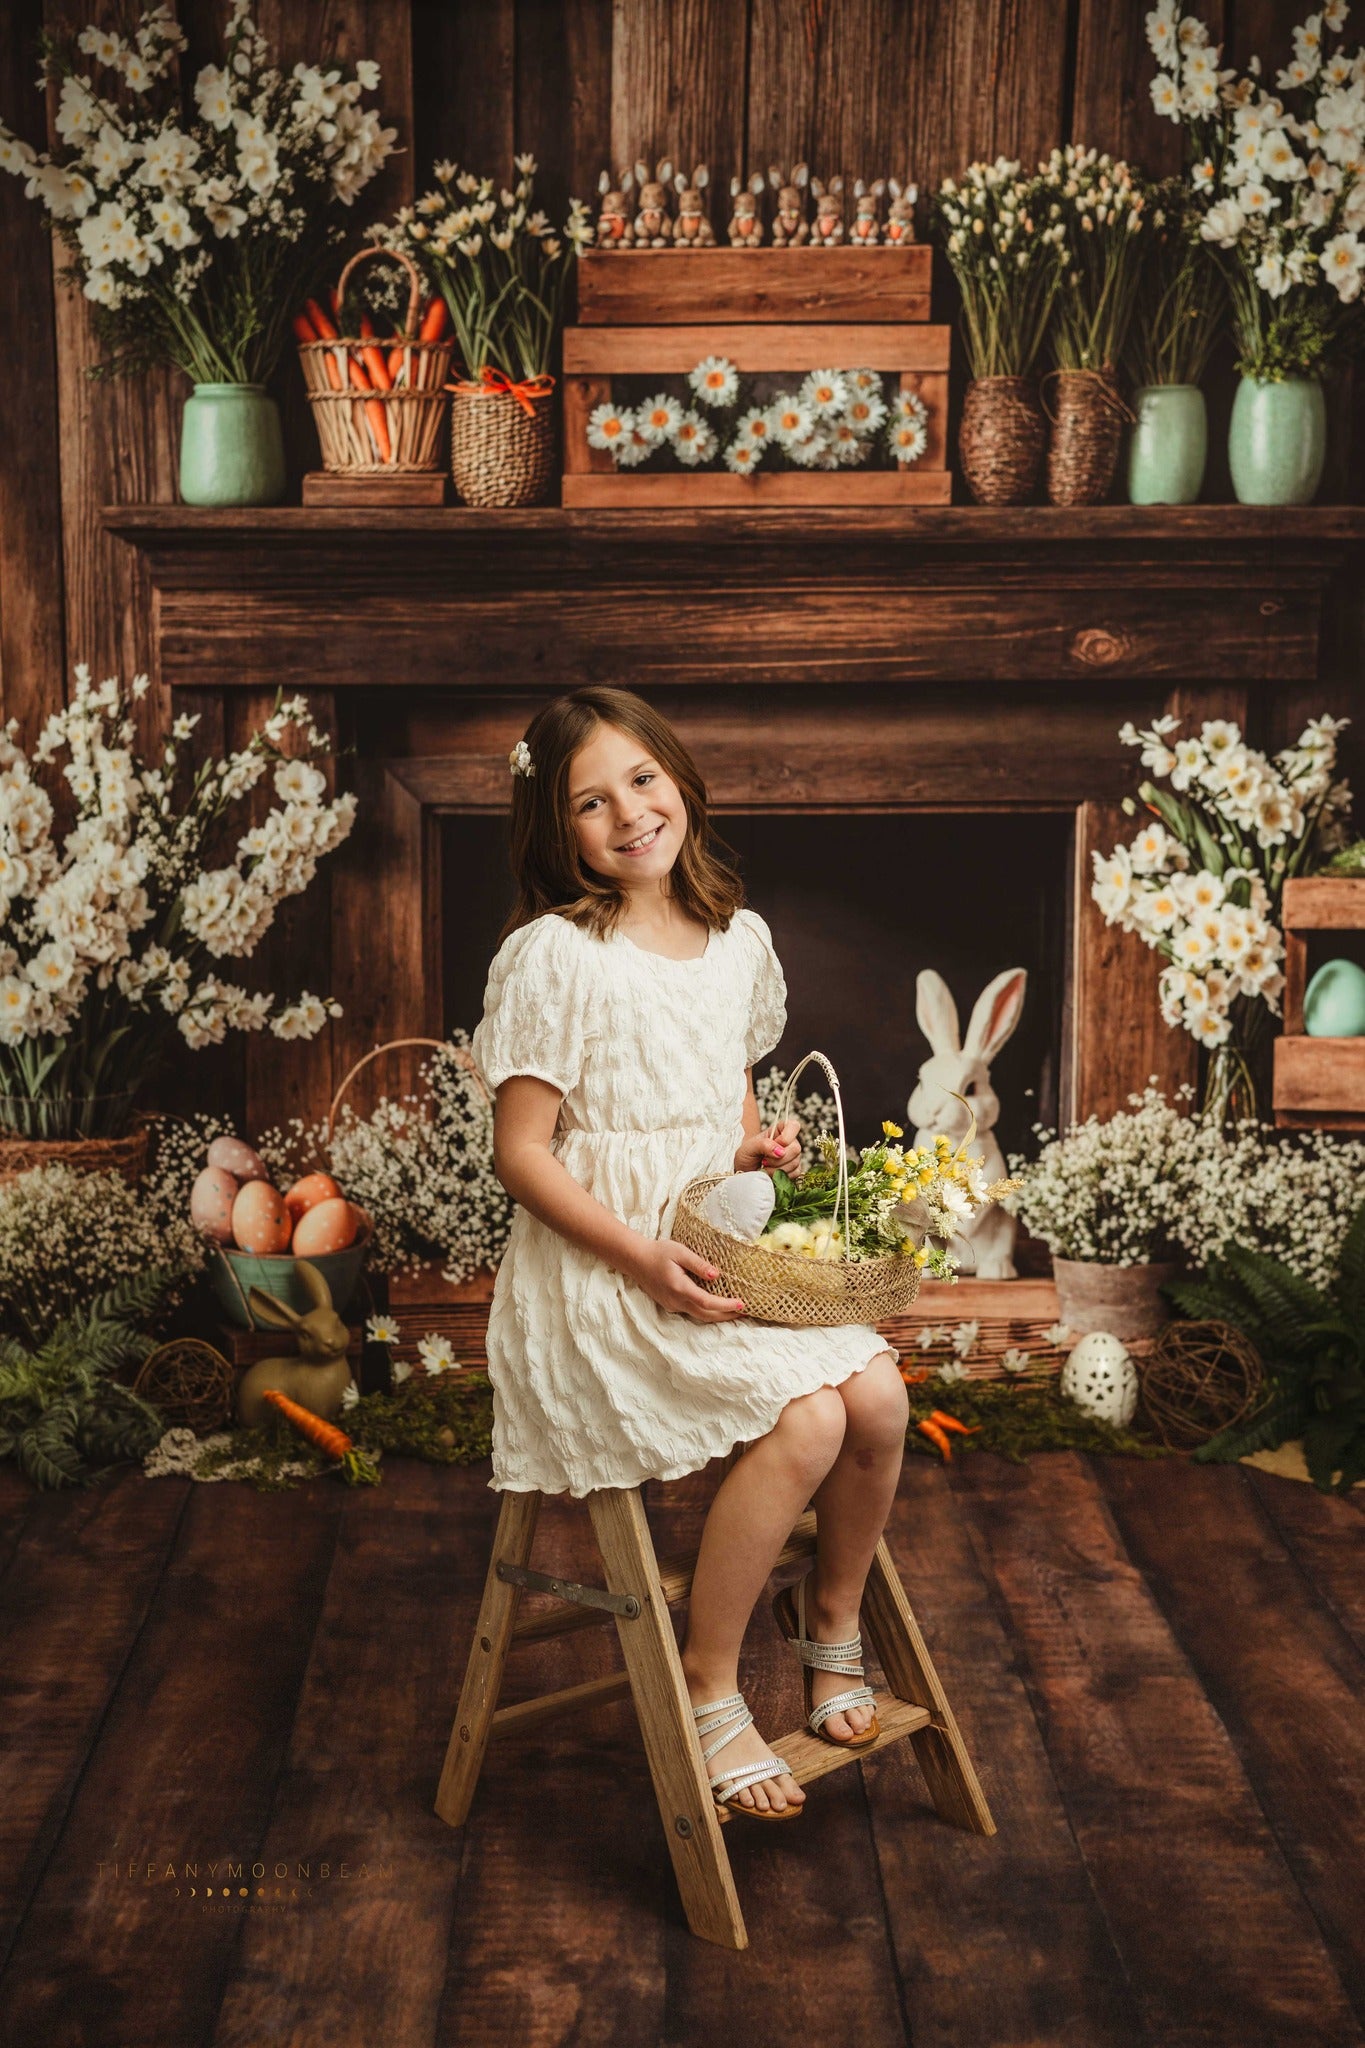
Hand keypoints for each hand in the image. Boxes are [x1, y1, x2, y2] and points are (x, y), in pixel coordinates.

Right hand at [626, 1237, 747, 1321]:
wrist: (636, 1260)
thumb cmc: (659, 1252)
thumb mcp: (680, 1252)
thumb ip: (698, 1264)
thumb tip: (716, 1275)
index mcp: (680, 1287)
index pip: (707, 1302)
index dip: (725, 1305)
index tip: (741, 1304)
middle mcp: (676, 1301)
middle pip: (706, 1315)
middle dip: (727, 1316)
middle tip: (745, 1312)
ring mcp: (673, 1305)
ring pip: (699, 1316)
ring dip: (718, 1316)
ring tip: (735, 1313)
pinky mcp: (671, 1305)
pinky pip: (692, 1312)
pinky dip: (707, 1312)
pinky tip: (716, 1306)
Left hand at [734, 1116, 800, 1176]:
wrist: (744, 1170)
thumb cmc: (747, 1155)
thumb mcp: (750, 1147)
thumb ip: (764, 1145)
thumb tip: (780, 1151)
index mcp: (780, 1130)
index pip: (794, 1126)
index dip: (786, 1137)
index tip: (774, 1144)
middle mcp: (790, 1142)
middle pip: (796, 1148)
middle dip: (778, 1158)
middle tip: (764, 1160)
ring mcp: (794, 1157)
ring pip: (795, 1163)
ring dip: (776, 1169)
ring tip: (764, 1167)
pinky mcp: (794, 1170)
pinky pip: (794, 1174)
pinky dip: (781, 1176)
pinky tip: (771, 1173)